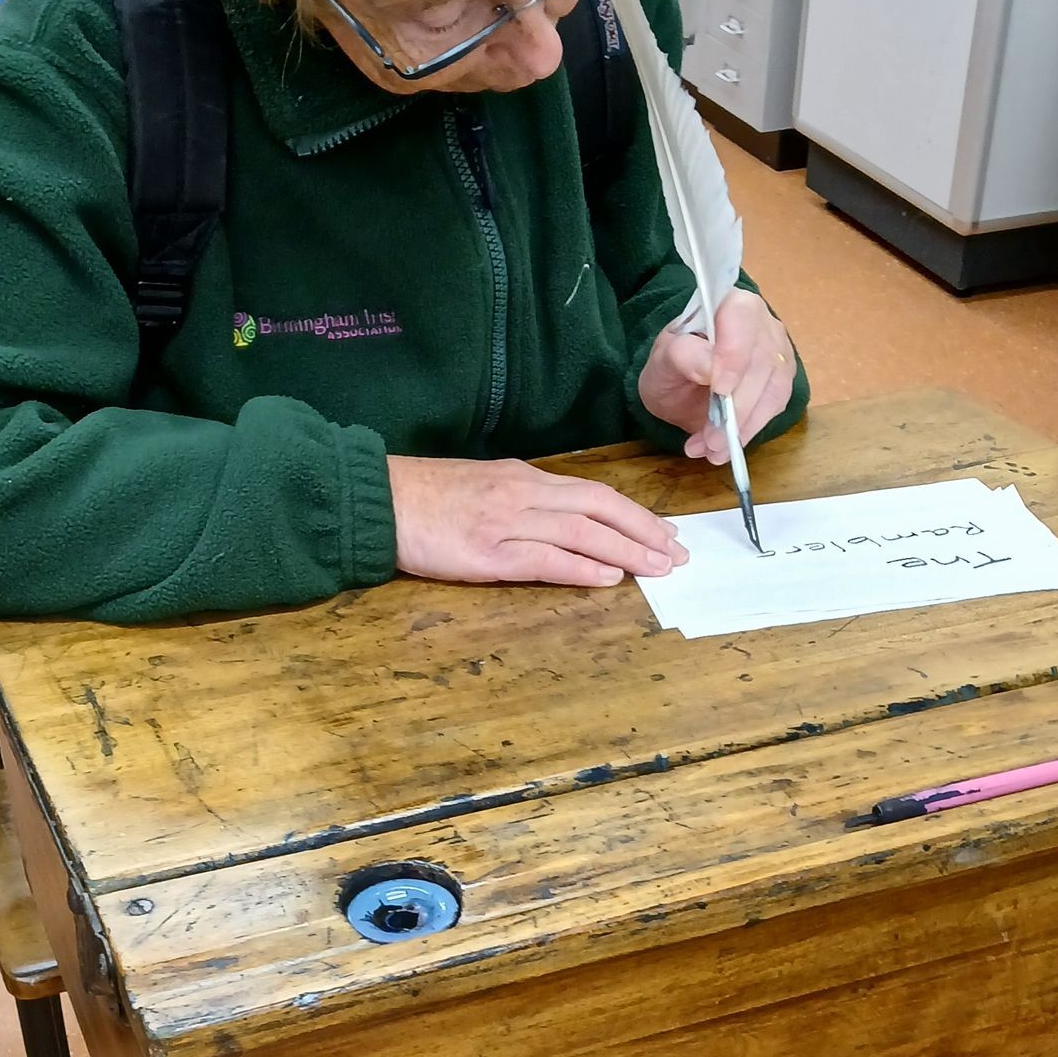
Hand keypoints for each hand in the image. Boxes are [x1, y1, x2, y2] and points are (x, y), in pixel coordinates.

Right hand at [387, 455, 688, 588]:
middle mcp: (523, 494)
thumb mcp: (483, 485)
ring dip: (627, 551)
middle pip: (600, 508)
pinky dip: (581, 568)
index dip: (635, 513)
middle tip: (678, 553)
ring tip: (658, 567)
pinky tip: (608, 578)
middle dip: (644, 531)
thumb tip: (562, 520)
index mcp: (524, 478)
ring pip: (582, 533)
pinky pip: (544, 559)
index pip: (594, 493)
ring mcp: (506, 523)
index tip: (664, 532)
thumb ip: (522, 500)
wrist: (379, 500)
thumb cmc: (425, 497)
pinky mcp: (487, 553)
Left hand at [637, 287, 796, 463]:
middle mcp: (760, 321)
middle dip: (736, 407)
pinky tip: (724, 448)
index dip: (735, 353)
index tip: (719, 389)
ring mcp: (777, 350)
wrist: (682, 383)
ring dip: (743, 427)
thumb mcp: (662, 361)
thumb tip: (709, 367)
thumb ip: (681, 356)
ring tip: (712, 451)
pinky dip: (750, 432)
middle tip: (708, 440)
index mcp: (727, 303)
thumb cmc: (673, 365)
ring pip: (773, 389)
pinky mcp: (782, 380)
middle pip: (760, 361)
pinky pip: (775, 407)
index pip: (740, 316)